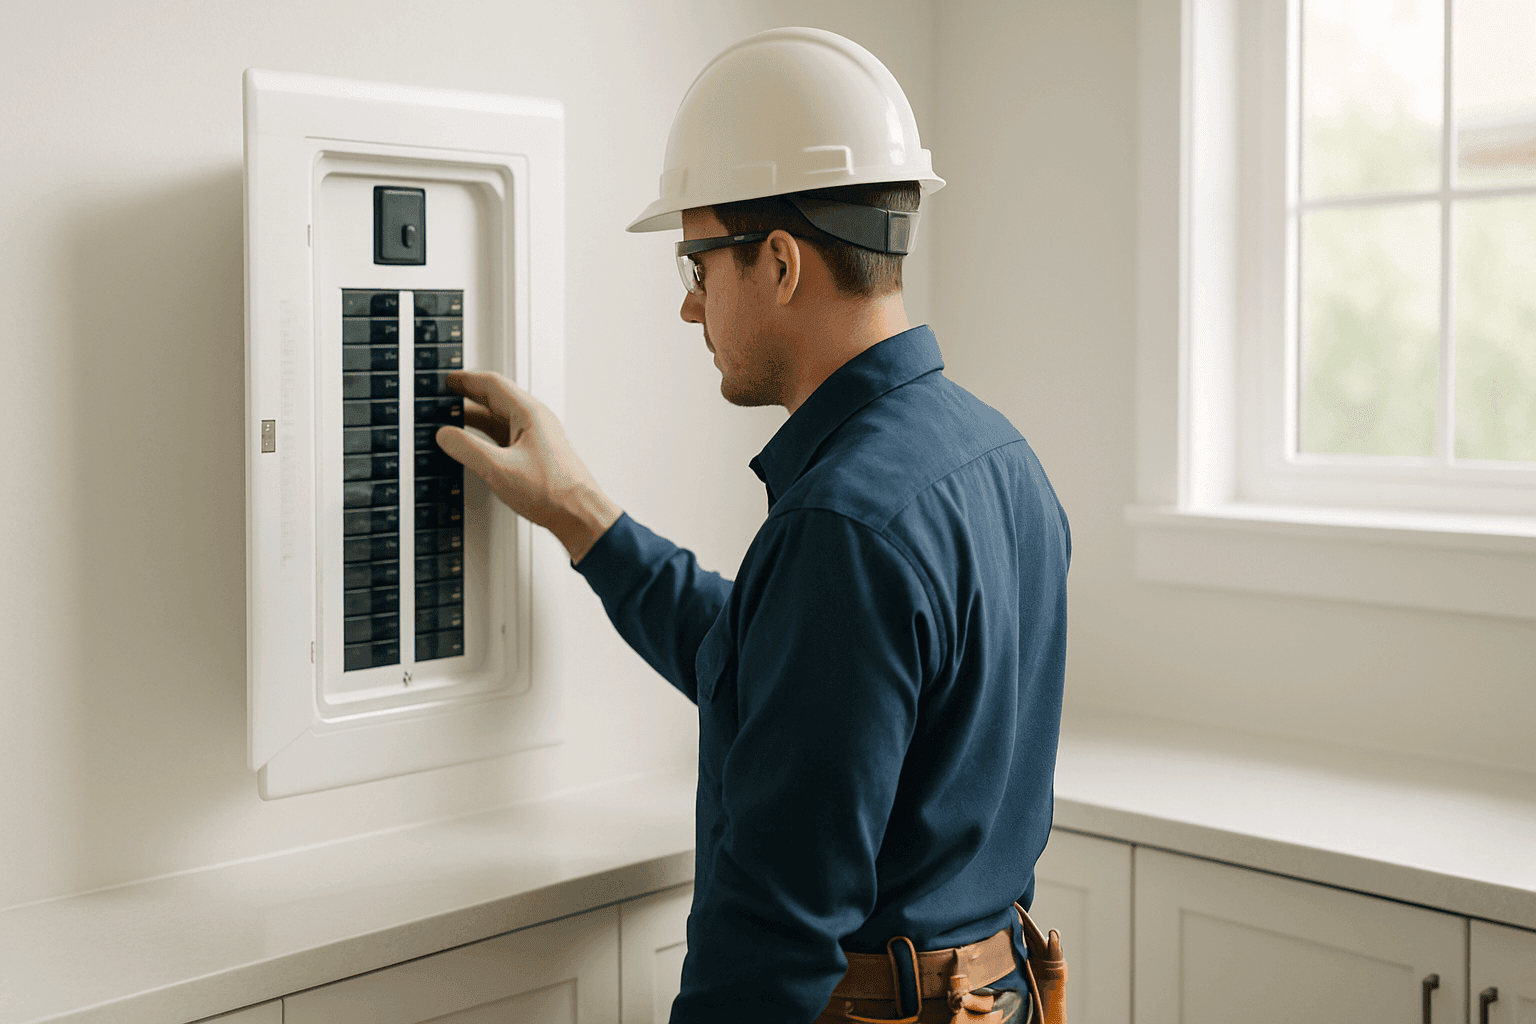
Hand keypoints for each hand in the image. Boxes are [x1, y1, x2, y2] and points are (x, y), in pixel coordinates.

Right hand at [434, 370, 621, 562]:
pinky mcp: (535, 455)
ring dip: (474, 419)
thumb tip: (445, 435)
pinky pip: (504, 437)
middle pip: (495, 399)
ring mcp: (536, 437)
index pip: (491, 384)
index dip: (465, 379)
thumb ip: (467, 448)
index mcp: (529, 413)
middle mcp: (534, 421)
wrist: (579, 515)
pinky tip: (473, 446)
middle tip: (443, 398)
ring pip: (499, 419)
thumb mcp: (499, 468)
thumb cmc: (553, 492)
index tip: (446, 379)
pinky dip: (484, 437)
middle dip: (467, 396)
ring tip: (449, 421)